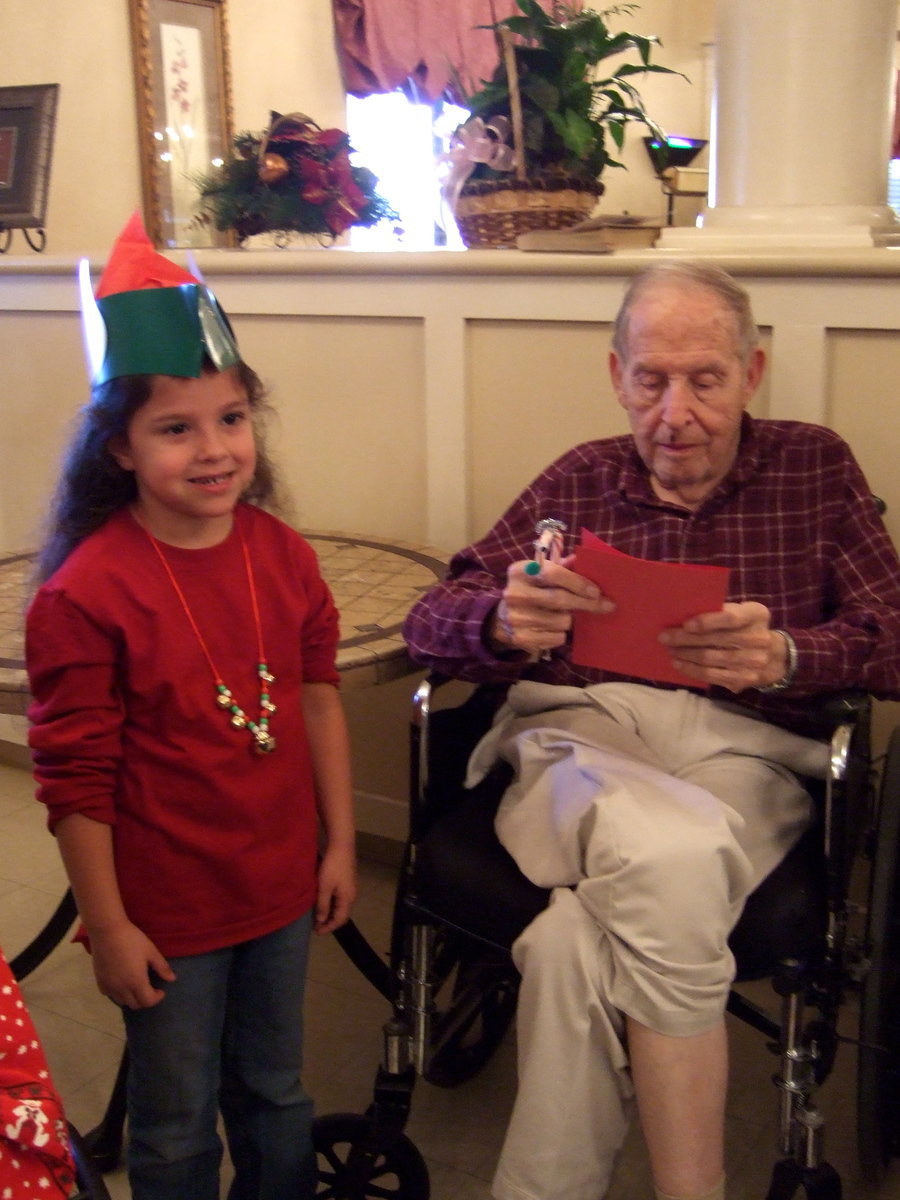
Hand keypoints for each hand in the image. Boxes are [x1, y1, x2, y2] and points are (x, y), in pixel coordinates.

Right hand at [88, 920, 174, 1009]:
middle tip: (150, 988)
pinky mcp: (99, 981)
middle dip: (145, 1000)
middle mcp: (121, 989)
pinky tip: (121, 982)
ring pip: (121, 1001)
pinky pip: (109, 994)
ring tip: (136, 986)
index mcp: (136, 982)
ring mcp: (109, 986)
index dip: (157, 998)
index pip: (148, 1001)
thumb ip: (162, 967)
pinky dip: (117, 993)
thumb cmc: (132, 940)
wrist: (107, 931)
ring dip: (131, 998)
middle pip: (135, 1005)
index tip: (161, 990)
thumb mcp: (151, 951)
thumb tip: (172, 979)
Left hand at [315, 842, 357, 933]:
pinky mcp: (349, 881)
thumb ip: (323, 905)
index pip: (340, 920)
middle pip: (343, 914)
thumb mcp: (324, 887)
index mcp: (347, 899)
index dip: (329, 927)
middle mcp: (352, 895)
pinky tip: (325, 902)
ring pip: (342, 906)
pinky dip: (333, 904)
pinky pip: (341, 899)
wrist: (342, 846)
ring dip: (331, 913)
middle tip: (317, 926)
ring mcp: (352, 888)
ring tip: (319, 915)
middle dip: (330, 921)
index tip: (317, 932)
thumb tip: (321, 920)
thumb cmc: (332, 867)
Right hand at [489, 554, 612, 657]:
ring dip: (569, 619)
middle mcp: (514, 594)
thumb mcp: (541, 573)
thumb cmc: (531, 590)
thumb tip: (586, 561)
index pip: (553, 574)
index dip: (577, 582)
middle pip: (558, 599)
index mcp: (520, 571)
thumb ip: (562, 566)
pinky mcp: (520, 638)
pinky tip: (552, 627)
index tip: (596, 591)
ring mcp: (516, 618)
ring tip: (563, 615)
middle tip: (605, 606)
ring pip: (561, 621)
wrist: (502, 618)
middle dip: (586, 603)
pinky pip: (556, 638)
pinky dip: (561, 633)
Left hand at [659, 601, 787, 693]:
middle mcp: (758, 638)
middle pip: (715, 639)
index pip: (730, 618)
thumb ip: (722, 612)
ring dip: (685, 654)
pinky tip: (679, 664)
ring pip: (710, 658)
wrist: (777, 656)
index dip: (707, 621)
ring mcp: (752, 661)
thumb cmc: (749, 628)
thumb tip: (686, 615)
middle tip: (665, 637)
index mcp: (756, 615)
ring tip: (670, 650)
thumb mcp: (744, 613)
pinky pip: (713, 675)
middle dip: (685, 638)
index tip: (685, 624)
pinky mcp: (744, 678)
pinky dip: (692, 669)